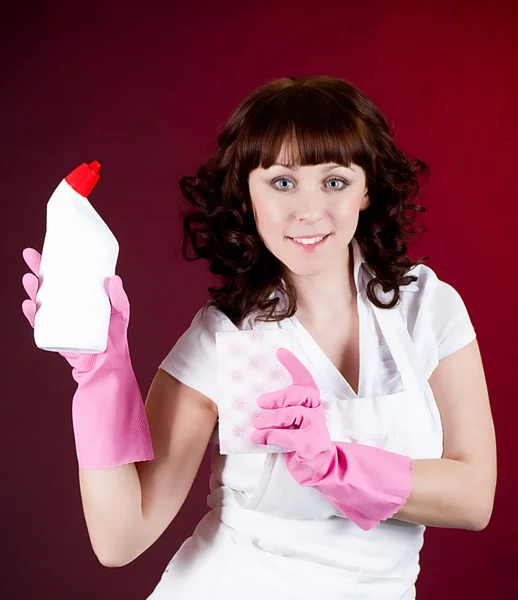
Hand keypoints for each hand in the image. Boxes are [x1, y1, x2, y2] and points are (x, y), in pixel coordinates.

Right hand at [21, 247, 129, 373]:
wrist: (108, 363)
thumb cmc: (115, 335)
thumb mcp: (120, 312)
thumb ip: (119, 297)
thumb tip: (114, 279)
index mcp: (80, 296)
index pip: (64, 275)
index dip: (54, 262)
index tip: (47, 247)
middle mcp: (67, 306)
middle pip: (48, 285)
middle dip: (36, 270)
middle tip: (29, 256)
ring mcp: (60, 319)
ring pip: (40, 301)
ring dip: (32, 290)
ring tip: (29, 279)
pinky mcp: (56, 335)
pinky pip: (40, 324)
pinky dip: (32, 315)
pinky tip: (28, 305)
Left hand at [250, 348, 334, 483]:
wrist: (317, 466)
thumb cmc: (298, 439)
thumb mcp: (289, 420)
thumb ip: (278, 410)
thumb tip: (251, 402)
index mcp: (310, 401)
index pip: (305, 378)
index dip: (294, 364)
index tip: (280, 352)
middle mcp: (316, 410)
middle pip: (301, 394)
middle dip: (279, 396)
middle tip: (260, 402)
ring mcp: (317, 427)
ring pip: (294, 415)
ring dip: (271, 419)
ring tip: (256, 424)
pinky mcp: (312, 445)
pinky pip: (290, 437)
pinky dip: (271, 436)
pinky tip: (258, 438)